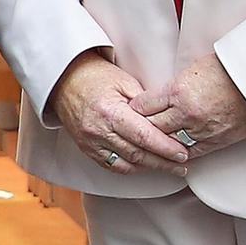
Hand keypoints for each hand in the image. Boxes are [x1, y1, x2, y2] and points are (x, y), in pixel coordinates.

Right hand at [46, 50, 188, 176]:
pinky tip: (143, 164)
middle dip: (164, 162)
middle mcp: (98, 129)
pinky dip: (130, 168)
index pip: (145, 137)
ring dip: (150, 167)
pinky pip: (111, 165)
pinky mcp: (86, 147)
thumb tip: (168, 121)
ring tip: (168, 167)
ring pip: (126, 164)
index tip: (183, 153)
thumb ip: (146, 104)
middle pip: (138, 154)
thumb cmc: (94, 76)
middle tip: (182, 164)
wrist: (63, 79)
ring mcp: (90, 141)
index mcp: (110, 111)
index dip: (167, 148)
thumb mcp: (125, 81)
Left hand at [137, 54, 245, 162]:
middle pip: (152, 127)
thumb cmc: (228, 69)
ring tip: (151, 142)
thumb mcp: (190, 70)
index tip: (130, 111)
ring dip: (159, 143)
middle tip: (134, 129)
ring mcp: (202, 129)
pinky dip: (180, 152)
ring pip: (169, 143)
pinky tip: (172, 152)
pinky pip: (192, 152)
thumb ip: (172, 86)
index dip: (134, 109)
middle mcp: (187, 113)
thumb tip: (158, 95)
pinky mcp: (218, 140)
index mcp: (177, 92)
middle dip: (141, 127)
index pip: (142, 107)